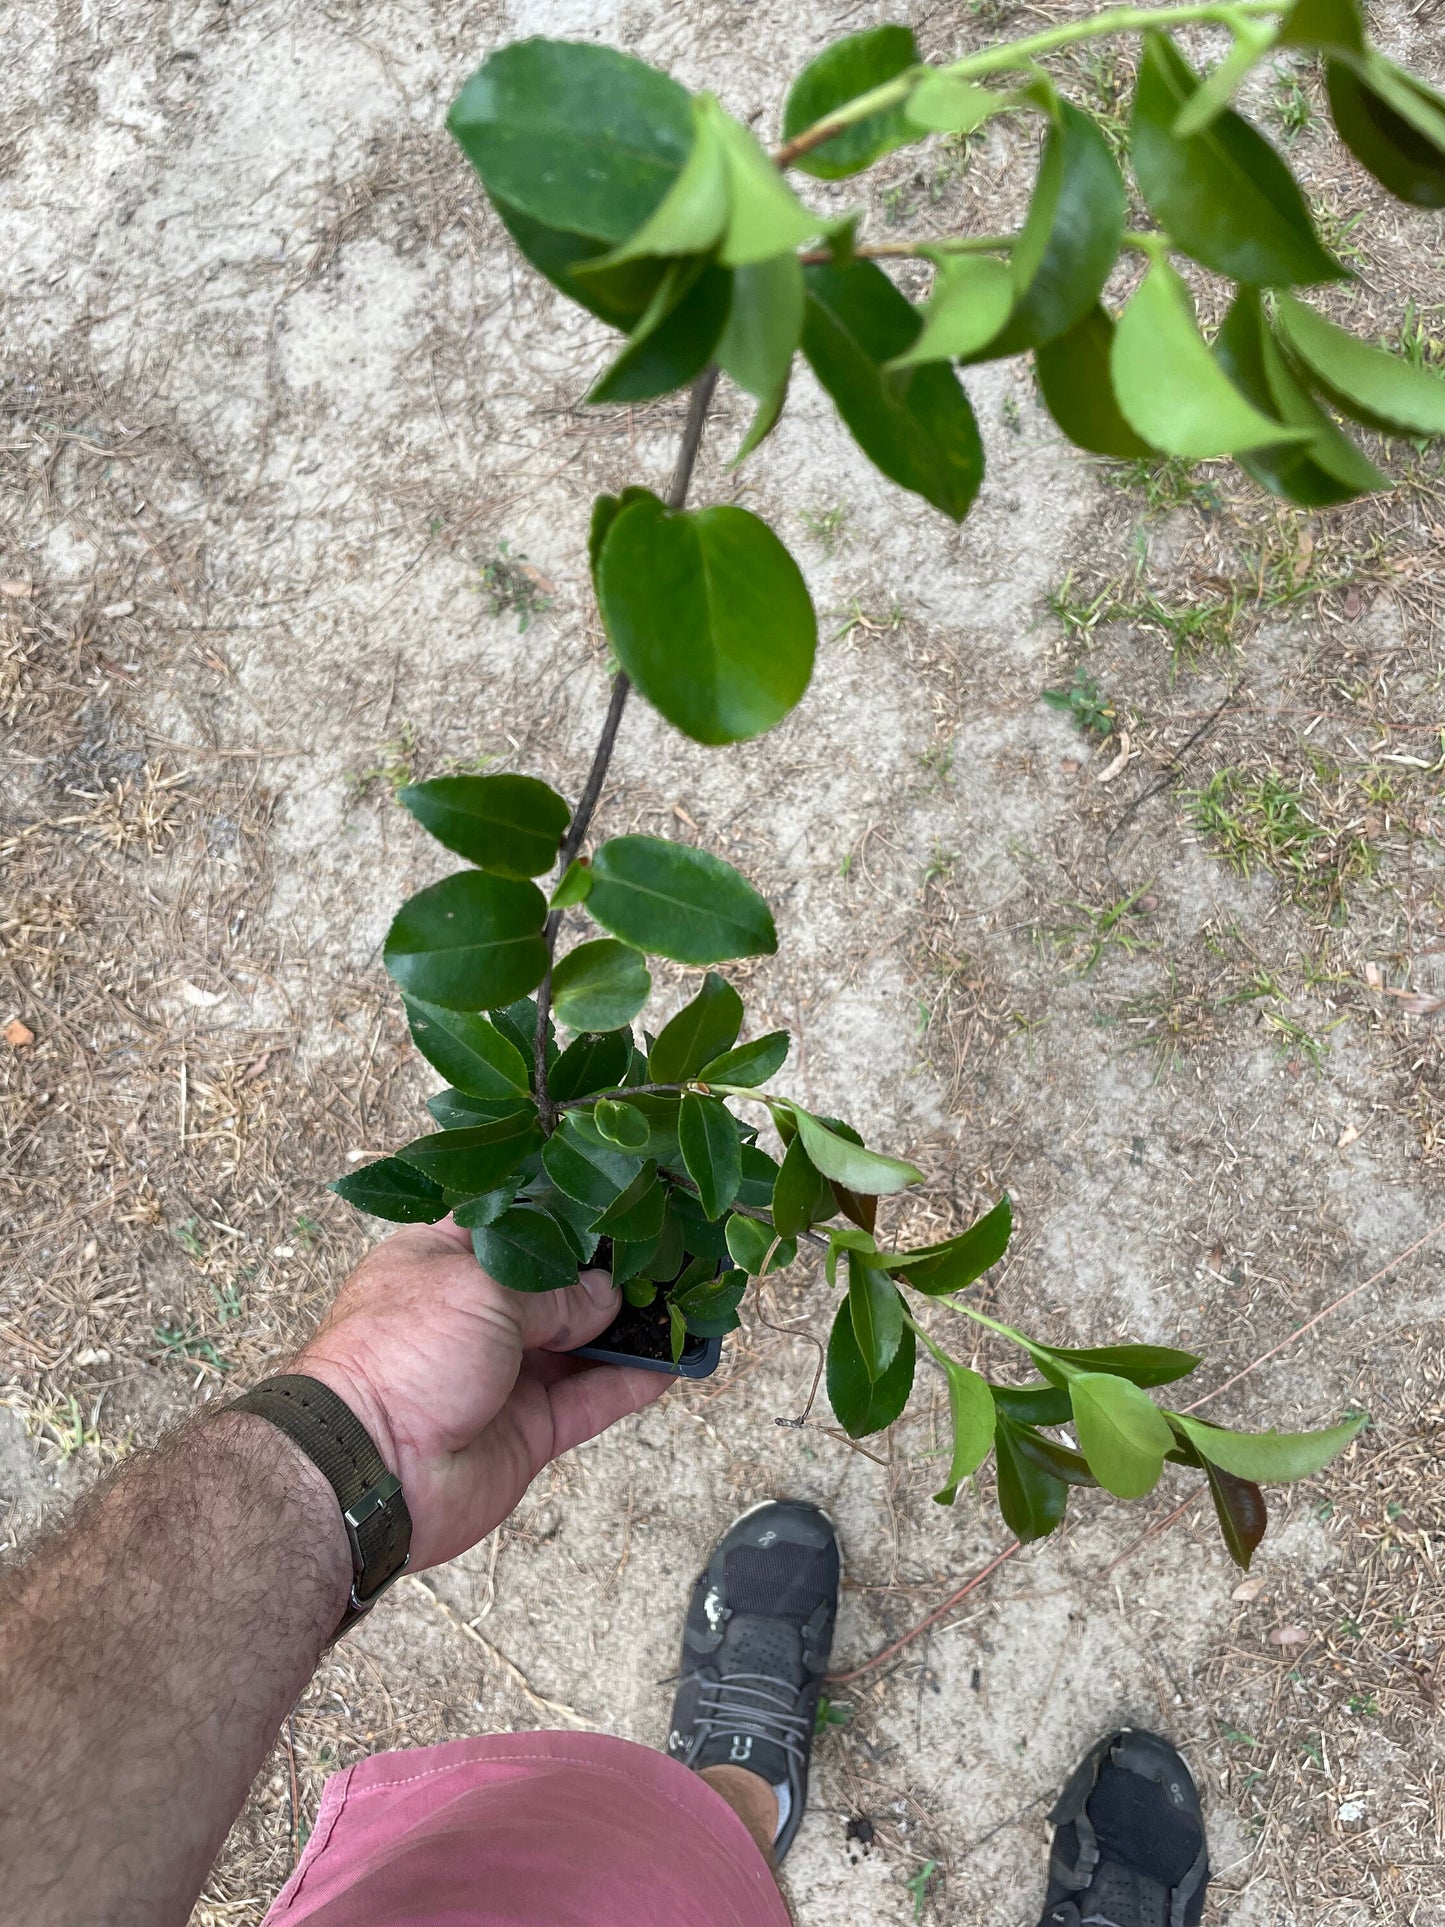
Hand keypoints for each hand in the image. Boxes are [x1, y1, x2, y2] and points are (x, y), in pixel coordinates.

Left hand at [292, 1219, 668, 1567]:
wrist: (371, 1470)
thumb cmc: (403, 1353)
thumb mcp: (481, 1288)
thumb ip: (554, 1289)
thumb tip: (606, 1297)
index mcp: (447, 1259)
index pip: (517, 1222)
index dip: (567, 1211)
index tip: (624, 1195)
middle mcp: (478, 1312)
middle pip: (559, 1284)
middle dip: (611, 1271)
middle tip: (672, 1248)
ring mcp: (507, 1373)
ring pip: (584, 1342)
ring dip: (632, 1327)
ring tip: (688, 1299)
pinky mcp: (531, 1428)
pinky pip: (592, 1399)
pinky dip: (633, 1381)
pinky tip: (676, 1360)